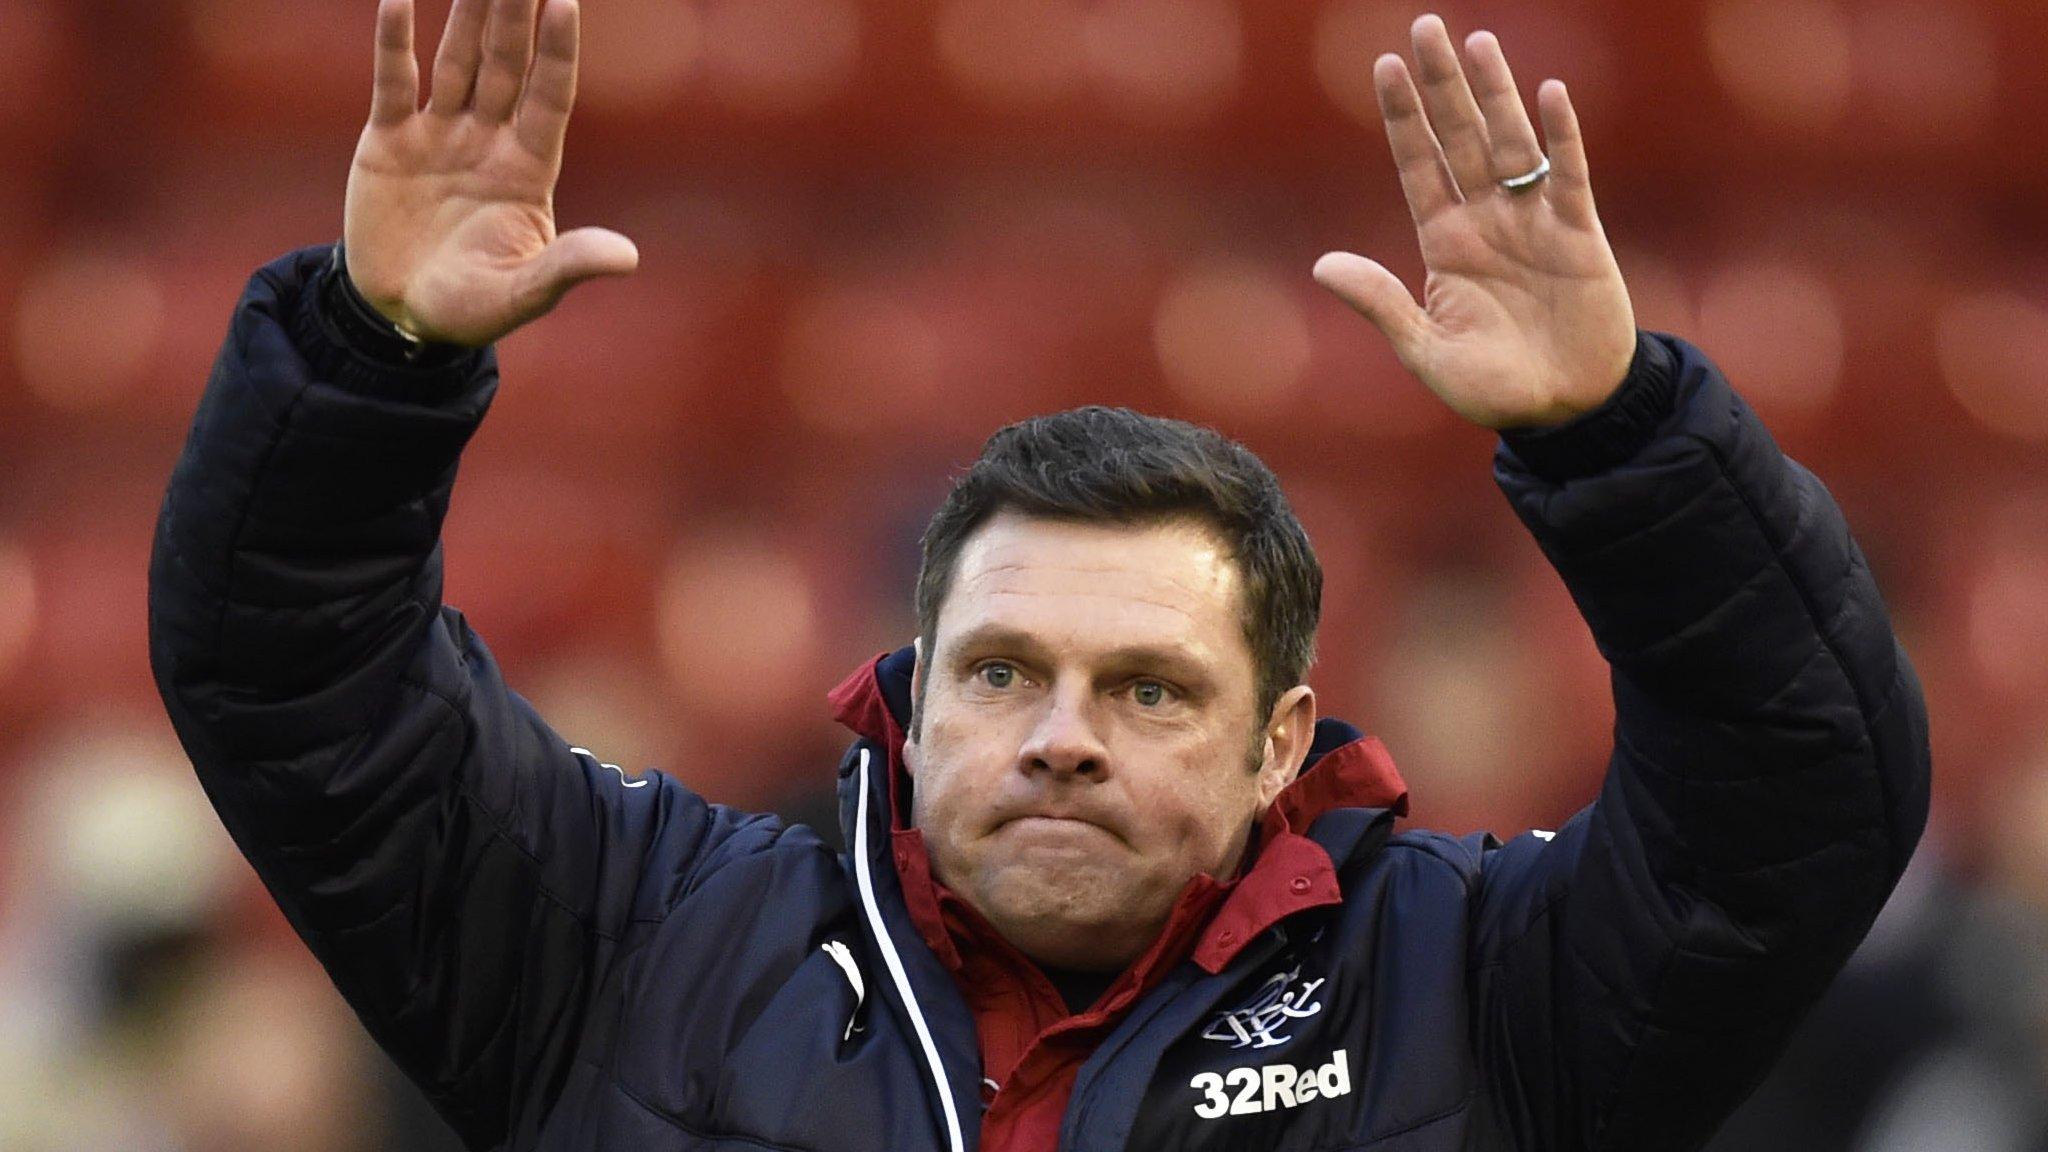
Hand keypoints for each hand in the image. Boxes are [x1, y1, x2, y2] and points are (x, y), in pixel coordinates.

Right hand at [342, 0, 637, 346]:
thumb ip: (568, 267)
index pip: (550, 97)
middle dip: (514, 14)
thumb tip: (628, 258)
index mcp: (528, 170)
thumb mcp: (524, 293)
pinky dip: (394, 42)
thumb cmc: (473, 308)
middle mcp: (488, 141)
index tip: (566, 1)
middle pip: (506, 64)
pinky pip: (394, 81)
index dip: (558, 51)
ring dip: (467, 13)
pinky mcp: (389, 141)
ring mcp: (439, 134)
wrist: (403, 316)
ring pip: (457, 60)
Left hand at [1314, 15, 1634, 429]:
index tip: (1384, 66)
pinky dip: (1561, 137)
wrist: (1566, 411)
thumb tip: (1322, 266)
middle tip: (1425, 27)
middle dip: (1443, 85)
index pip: (1419, 165)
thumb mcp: (1427, 353)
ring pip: (1510, 144)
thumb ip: (1382, 306)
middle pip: (1461, 138)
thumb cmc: (1494, 389)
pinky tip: (1549, 94)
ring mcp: (1534, 222)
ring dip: (1495, 94)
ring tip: (1477, 43)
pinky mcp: (1579, 235)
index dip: (1404, 118)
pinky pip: (1568, 176)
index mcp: (1446, 244)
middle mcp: (1487, 221)